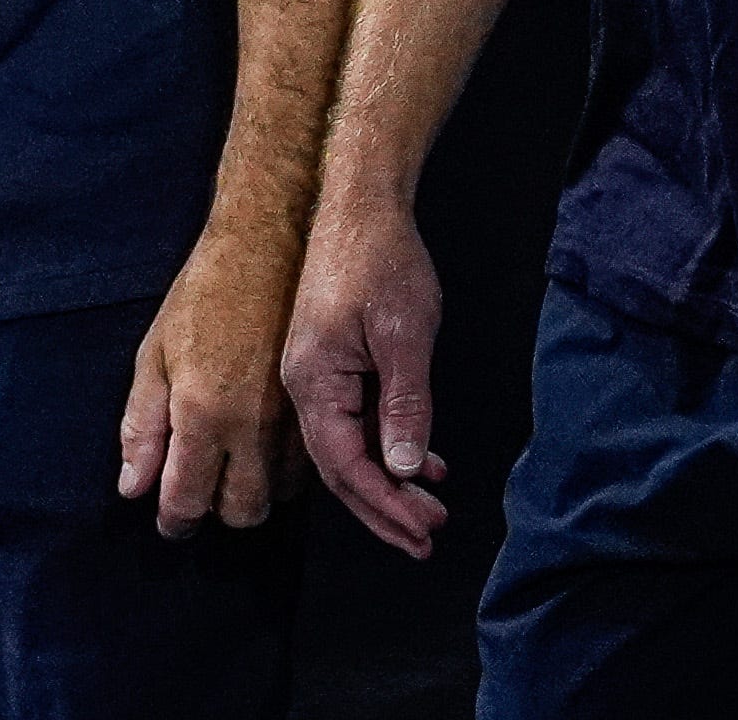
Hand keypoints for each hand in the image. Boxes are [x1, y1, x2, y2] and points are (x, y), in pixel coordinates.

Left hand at [119, 207, 297, 535]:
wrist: (267, 245)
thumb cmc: (203, 294)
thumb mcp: (155, 354)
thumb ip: (141, 426)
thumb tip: (133, 487)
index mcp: (204, 414)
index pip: (188, 501)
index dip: (174, 521)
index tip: (169, 521)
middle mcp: (252, 427)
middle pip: (240, 510)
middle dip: (216, 510)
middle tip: (199, 490)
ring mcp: (291, 419)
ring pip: (278, 494)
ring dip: (252, 492)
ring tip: (231, 467)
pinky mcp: (317, 405)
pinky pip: (304, 466)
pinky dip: (282, 470)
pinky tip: (262, 446)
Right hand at [282, 187, 451, 556]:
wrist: (359, 200)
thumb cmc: (382, 258)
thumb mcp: (405, 333)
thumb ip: (405, 404)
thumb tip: (403, 468)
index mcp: (312, 382)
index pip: (345, 465)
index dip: (385, 504)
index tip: (424, 531)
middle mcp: (305, 385)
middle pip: (341, 467)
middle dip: (385, 507)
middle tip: (428, 537)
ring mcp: (315, 373)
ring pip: (349, 446)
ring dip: (390, 480)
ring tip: (432, 506)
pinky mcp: (331, 361)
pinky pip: (356, 419)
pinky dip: (389, 444)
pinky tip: (425, 458)